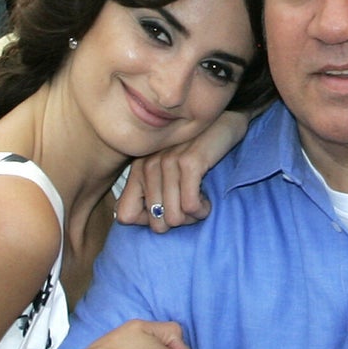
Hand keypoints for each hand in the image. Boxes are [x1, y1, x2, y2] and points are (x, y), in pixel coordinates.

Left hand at [115, 110, 249, 232]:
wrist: (222, 124)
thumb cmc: (196, 153)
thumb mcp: (169, 172)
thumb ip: (155, 193)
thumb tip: (155, 224)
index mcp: (138, 170)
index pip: (125, 216)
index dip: (149, 222)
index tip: (168, 210)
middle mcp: (148, 166)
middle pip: (156, 223)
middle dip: (178, 223)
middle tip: (190, 208)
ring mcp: (167, 163)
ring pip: (175, 218)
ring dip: (193, 218)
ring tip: (200, 203)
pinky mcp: (189, 163)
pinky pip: (191, 206)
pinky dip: (202, 210)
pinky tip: (207, 201)